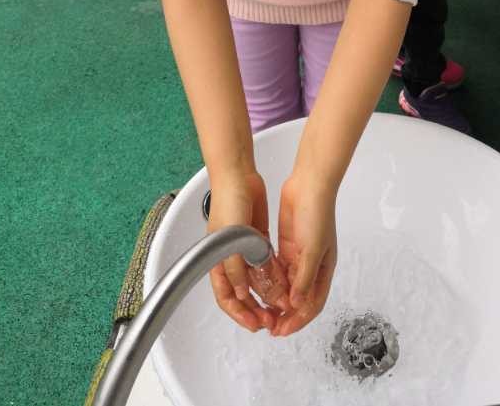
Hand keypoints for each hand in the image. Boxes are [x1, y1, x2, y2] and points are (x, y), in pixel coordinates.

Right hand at [208, 170, 290, 332]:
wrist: (238, 176)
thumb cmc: (227, 203)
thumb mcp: (230, 241)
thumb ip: (236, 269)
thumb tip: (242, 294)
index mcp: (217, 261)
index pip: (227, 297)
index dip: (240, 313)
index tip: (255, 323)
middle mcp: (230, 258)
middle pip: (242, 292)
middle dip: (256, 308)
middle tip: (271, 320)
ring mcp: (244, 248)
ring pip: (256, 279)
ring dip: (267, 293)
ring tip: (281, 304)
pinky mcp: (256, 237)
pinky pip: (264, 262)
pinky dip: (272, 274)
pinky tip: (283, 283)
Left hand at [271, 170, 337, 336]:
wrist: (308, 185)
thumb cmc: (318, 213)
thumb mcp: (313, 249)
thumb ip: (304, 278)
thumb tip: (297, 304)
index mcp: (324, 268)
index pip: (312, 303)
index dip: (298, 320)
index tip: (282, 330)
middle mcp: (312, 265)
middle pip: (299, 298)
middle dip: (286, 314)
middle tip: (270, 326)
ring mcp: (299, 255)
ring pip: (287, 285)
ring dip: (277, 300)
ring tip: (263, 312)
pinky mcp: (287, 245)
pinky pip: (279, 269)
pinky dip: (272, 282)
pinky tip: (260, 290)